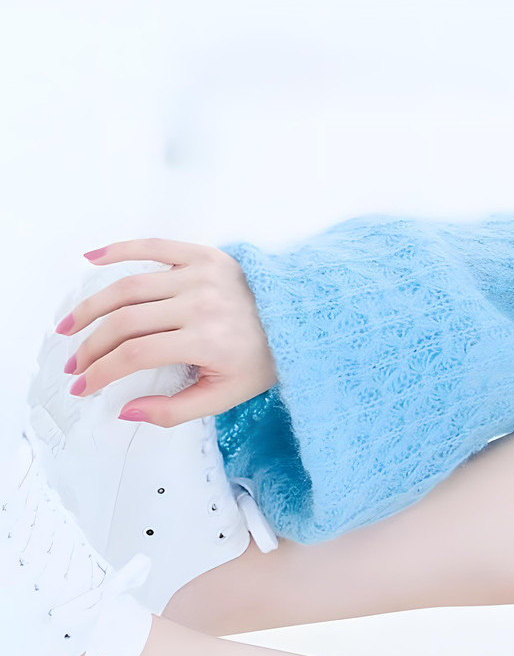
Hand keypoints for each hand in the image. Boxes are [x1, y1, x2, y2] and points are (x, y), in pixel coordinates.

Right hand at [57, 241, 277, 424]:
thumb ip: (173, 410)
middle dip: (91, 346)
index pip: (134, 355)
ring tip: (69, 327)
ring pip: (129, 286)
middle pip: (124, 321)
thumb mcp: (225, 396)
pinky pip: (155, 245)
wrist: (301, 318)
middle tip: (75, 365)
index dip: (100, 372)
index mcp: (205, 340)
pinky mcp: (204, 254)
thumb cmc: (263, 359)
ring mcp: (200, 274)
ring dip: (92, 306)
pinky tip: (91, 259)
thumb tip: (125, 410)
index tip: (82, 386)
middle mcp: (199, 303)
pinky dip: (120, 249)